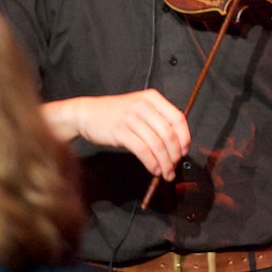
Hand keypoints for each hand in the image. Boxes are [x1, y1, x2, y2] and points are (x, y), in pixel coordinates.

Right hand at [41, 92, 190, 180]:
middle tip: (174, 166)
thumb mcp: (139, 108)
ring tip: (166, 172)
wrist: (86, 113)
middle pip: (169, 134)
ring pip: (157, 144)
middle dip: (175, 154)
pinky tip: (154, 170)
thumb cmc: (115, 114)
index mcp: (152, 98)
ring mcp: (132, 118)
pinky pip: (143, 150)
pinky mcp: (121, 131)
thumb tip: (176, 144)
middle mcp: (144, 106)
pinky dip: (151, 163)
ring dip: (165, 163)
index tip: (184, 151)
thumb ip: (157, 120)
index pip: (178, 118)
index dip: (184, 138)